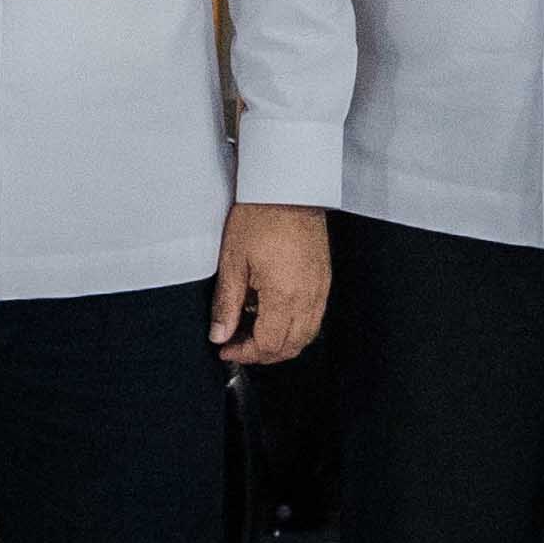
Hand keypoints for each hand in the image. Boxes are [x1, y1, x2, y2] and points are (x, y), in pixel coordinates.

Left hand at [211, 204, 331, 369]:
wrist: (288, 189)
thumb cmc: (260, 216)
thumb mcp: (233, 262)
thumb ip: (226, 304)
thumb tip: (219, 334)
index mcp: (285, 296)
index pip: (269, 345)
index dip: (245, 353)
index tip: (226, 349)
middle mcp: (309, 297)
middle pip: (291, 346)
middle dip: (262, 353)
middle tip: (237, 344)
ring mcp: (320, 289)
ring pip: (306, 335)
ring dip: (280, 342)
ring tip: (253, 331)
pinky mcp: (323, 280)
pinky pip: (314, 316)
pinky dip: (294, 326)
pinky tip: (273, 313)